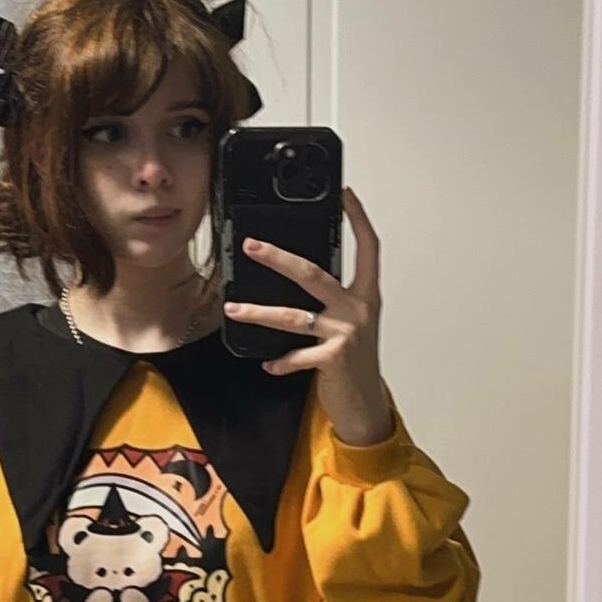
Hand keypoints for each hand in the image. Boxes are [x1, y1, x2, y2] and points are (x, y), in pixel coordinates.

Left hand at [223, 185, 393, 446]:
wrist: (366, 406)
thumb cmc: (355, 364)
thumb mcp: (350, 327)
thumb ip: (332, 304)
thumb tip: (298, 280)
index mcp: (366, 297)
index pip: (368, 249)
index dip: (358, 220)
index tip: (346, 196)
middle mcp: (358, 310)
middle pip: (314, 273)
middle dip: (279, 257)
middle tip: (252, 246)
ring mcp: (346, 333)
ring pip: (293, 315)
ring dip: (258, 313)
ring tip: (233, 309)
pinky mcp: (333, 358)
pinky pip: (296, 355)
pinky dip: (279, 360)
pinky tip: (267, 363)